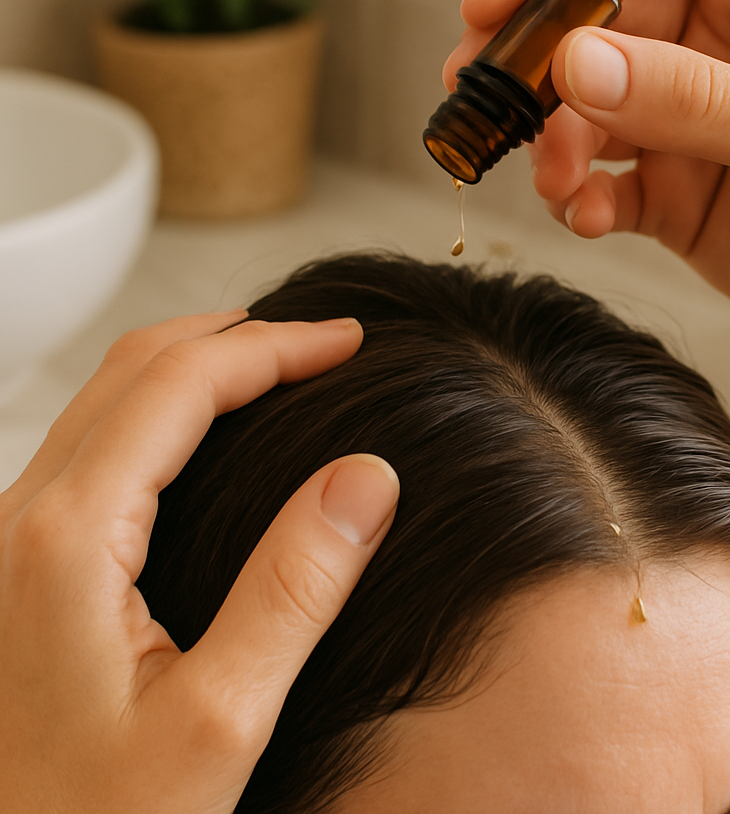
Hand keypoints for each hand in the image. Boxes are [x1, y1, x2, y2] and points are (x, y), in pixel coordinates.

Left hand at [0, 313, 398, 813]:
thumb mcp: (220, 719)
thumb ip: (297, 588)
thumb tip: (367, 477)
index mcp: (68, 537)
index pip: (183, 382)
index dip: (277, 346)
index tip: (348, 341)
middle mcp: (24, 518)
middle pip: (138, 364)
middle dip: (241, 337)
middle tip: (326, 344)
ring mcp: (14, 536)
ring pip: (110, 394)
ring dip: (201, 363)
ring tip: (283, 368)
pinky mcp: (23, 560)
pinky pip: (97, 438)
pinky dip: (167, 403)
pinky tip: (216, 429)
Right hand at [446, 0, 729, 505]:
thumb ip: (692, 99)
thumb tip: (574, 68)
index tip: (492, 2)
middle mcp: (721, 34)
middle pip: (588, 18)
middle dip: (531, 58)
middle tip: (482, 96)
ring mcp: (693, 114)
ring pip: (582, 105)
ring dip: (551, 139)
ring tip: (557, 178)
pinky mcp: (677, 187)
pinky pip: (601, 180)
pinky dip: (580, 198)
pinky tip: (589, 215)